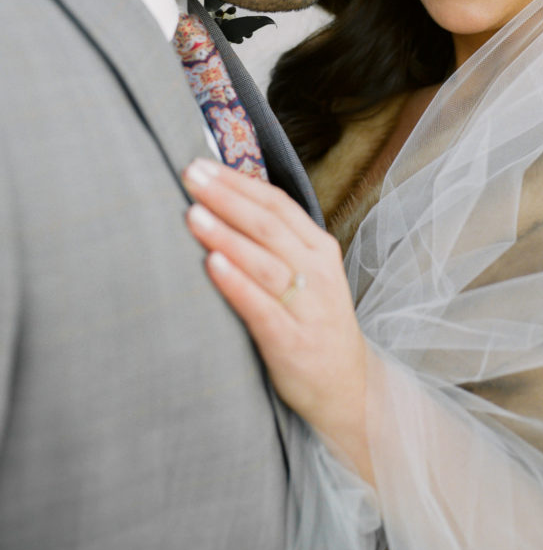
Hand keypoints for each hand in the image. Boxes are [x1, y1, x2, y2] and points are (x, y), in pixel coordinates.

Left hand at [182, 159, 371, 479]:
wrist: (346, 386)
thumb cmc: (313, 321)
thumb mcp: (307, 273)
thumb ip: (275, 242)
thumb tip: (224, 202)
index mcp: (318, 247)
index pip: (277, 204)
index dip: (239, 182)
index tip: (202, 164)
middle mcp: (316, 271)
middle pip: (267, 225)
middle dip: (226, 197)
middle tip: (189, 175)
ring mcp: (306, 305)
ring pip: (262, 261)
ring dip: (226, 235)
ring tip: (193, 214)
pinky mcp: (291, 340)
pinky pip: (260, 306)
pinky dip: (236, 283)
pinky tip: (212, 264)